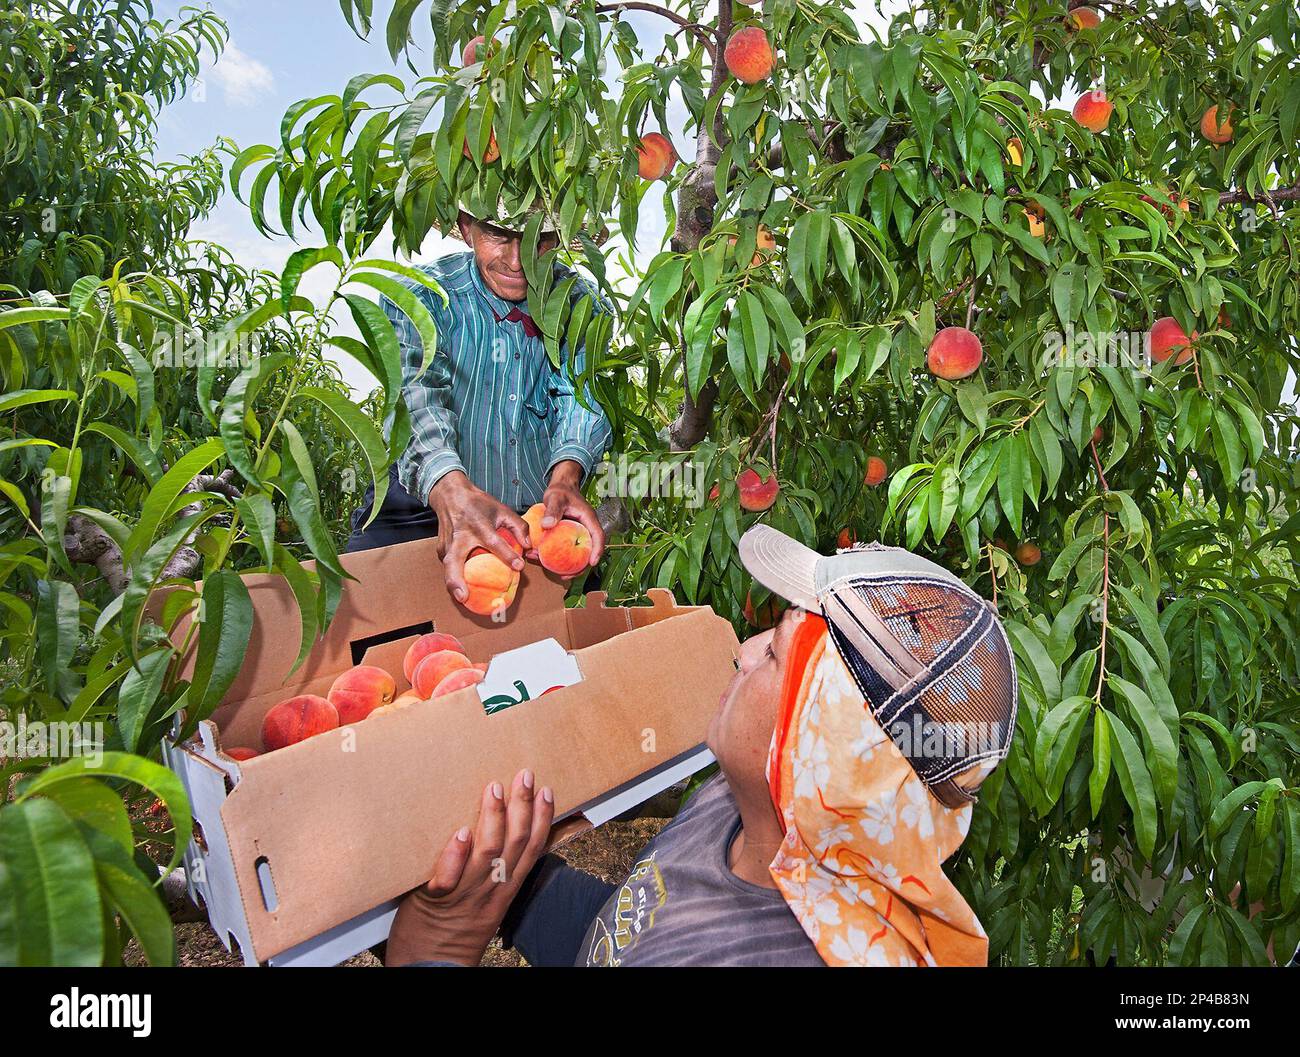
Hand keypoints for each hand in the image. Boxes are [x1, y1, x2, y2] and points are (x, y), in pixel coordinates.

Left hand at [385, 770, 554, 966]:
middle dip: (523, 807)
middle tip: (524, 776)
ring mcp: (465, 895)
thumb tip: (498, 834)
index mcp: (506, 889)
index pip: (533, 849)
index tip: (547, 792)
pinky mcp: (435, 901)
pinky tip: (461, 832)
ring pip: (488, 853)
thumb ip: (494, 872)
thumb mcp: (486, 903)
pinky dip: (455, 855)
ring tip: (493, 790)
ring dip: (493, 818)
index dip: (543, 819)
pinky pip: (449, 878)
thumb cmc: (454, 931)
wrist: (430, 966)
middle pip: (516, 844)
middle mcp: (491, 889)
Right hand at [428, 472, 528, 603]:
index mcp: (479, 526)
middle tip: (463, 596)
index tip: (518, 567)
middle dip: (457, 579)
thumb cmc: (479, 503)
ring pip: (448, 566)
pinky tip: (462, 587)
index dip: (507, 555)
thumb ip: (519, 526)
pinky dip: (455, 576)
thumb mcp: (502, 509)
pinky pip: (449, 565)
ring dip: (453, 583)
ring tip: (462, 598)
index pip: (493, 543)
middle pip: (454, 560)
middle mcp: (461, 536)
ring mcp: (448, 544)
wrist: (450, 494)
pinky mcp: (441, 548)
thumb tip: (528, 546)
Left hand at [532, 460, 604, 573]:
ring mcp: (579, 534)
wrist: (560, 488)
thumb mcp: (555, 498)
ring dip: (570, 566)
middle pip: (589, 551)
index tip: (592, 563)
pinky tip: (547, 562)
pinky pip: (568, 550)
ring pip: (579, 553)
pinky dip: (560, 558)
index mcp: (589, 520)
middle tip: (567, 576)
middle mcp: (586, 529)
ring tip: (557, 575)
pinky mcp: (571, 537)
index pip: (598, 537)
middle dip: (581, 567)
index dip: (598, 550)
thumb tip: (547, 525)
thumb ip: (552, 510)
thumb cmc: (560, 491)